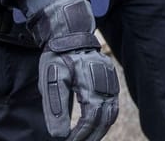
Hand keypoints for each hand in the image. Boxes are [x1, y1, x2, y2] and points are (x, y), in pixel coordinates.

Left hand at [32, 0, 118, 140]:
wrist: (70, 33)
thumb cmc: (58, 56)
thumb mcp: (51, 81)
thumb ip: (55, 109)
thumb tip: (59, 136)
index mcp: (91, 84)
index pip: (91, 119)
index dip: (81, 135)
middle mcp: (106, 83)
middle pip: (105, 119)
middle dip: (91, 136)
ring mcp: (111, 80)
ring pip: (112, 113)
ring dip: (100, 129)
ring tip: (86, 138)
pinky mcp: (111, 78)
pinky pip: (113, 103)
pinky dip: (105, 117)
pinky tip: (93, 123)